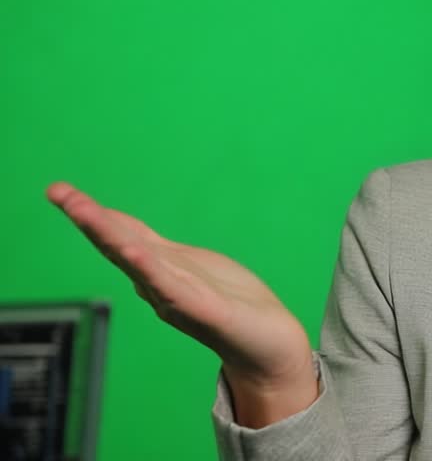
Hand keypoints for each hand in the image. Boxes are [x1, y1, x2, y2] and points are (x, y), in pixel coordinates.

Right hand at [46, 182, 316, 421]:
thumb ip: (163, 255)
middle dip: (88, 218)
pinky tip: (132, 250)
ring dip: (109, 235)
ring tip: (82, 210)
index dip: (95, 214)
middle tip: (56, 191)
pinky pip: (169, 285)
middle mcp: (160, 283)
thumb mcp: (195, 267)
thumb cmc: (235, 304)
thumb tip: (131, 241)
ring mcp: (176, 296)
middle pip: (119, 244)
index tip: (63, 191)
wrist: (269, 345)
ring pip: (136, 260)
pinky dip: (148, 267)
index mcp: (162, 269)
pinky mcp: (201, 309)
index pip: (123, 234)